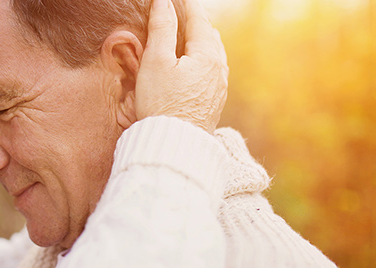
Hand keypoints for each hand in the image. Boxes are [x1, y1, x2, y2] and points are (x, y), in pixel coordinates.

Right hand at [135, 0, 228, 132]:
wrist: (174, 146)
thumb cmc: (161, 104)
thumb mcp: (156, 62)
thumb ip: (162, 29)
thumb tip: (164, 2)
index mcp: (207, 56)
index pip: (199, 21)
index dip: (189, 5)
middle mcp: (219, 70)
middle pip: (210, 37)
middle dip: (197, 22)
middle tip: (185, 12)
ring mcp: (219, 88)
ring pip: (214, 55)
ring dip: (202, 41)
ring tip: (191, 34)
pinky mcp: (214, 103)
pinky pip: (212, 71)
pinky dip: (203, 59)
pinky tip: (195, 65)